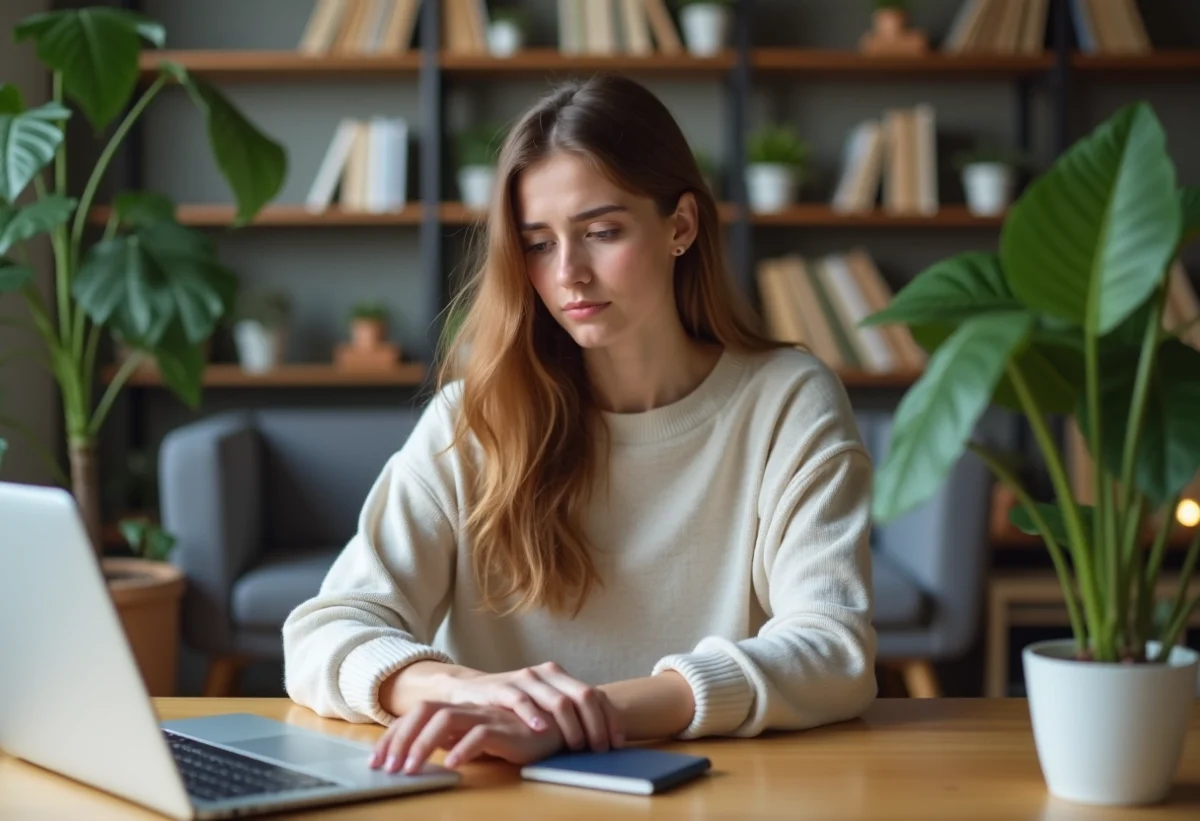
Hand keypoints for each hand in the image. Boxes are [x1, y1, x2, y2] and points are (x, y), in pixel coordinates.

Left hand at [369, 701, 563, 772]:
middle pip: (424, 711)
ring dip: (422, 744)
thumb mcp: (475, 738)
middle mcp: (467, 709)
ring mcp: (485, 716)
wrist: (554, 727)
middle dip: (400, 738)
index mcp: (458, 710)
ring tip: (410, 769)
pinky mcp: (505, 728)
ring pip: (445, 719)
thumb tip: (424, 750)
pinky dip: (463, 749)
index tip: (376, 761)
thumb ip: (452, 739)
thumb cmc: (514, 736)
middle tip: (386, 768)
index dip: (393, 736)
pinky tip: (452, 766)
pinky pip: (479, 734)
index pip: (416, 716)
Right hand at [444, 661, 623, 753]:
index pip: (595, 694)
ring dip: (572, 726)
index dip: (609, 718)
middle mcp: (547, 673)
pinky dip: (534, 716)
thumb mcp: (544, 704)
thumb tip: (603, 739)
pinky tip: (542, 730)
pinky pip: (521, 701)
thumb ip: (569, 713)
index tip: (617, 742)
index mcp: (562, 676)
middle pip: (583, 695)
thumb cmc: (515, 703)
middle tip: (599, 749)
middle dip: (596, 724)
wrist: (472, 691)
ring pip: (558, 700)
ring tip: (577, 746)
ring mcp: (525, 679)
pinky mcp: (502, 688)